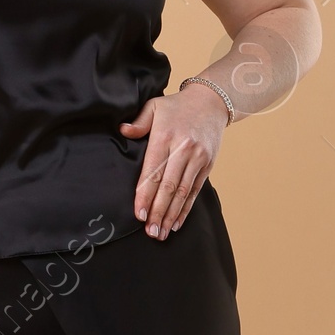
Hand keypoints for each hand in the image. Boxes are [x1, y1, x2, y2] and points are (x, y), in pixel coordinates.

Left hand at [121, 87, 228, 237]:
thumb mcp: (154, 106)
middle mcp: (183, 149)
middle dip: (159, 211)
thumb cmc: (177, 106)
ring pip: (182, 192)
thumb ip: (138, 122)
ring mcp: (197, 158)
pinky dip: (185, 209)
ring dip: (171, 215)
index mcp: (166, 136)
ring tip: (162, 232)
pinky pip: (195, 191)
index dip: (146, 194)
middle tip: (150, 231)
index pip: (154, 171)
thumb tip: (123, 131)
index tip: (140, 213)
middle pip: (169, 186)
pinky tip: (177, 223)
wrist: (211, 102)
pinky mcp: (207, 165)